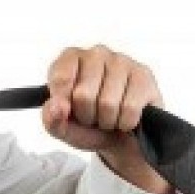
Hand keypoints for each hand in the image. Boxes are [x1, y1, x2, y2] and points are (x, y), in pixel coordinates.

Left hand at [42, 44, 161, 150]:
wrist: (120, 139)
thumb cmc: (86, 126)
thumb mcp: (60, 127)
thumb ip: (51, 118)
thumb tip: (58, 106)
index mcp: (69, 58)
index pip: (60, 79)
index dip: (64, 103)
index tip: (68, 110)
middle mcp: (96, 54)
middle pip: (84, 95)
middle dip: (87, 115)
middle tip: (91, 115)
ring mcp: (122, 61)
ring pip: (108, 103)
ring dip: (106, 120)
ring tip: (108, 116)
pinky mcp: (144, 76)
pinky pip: (130, 108)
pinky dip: (125, 122)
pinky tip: (124, 118)